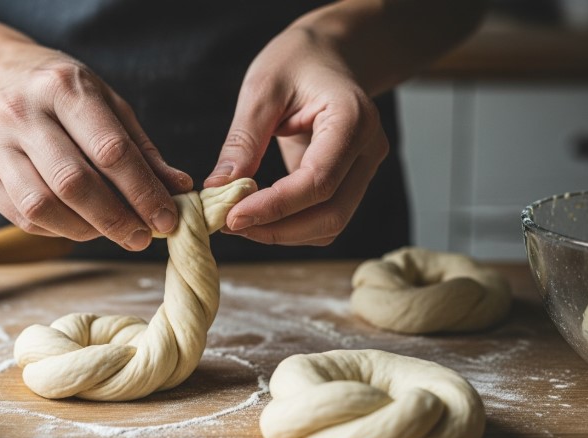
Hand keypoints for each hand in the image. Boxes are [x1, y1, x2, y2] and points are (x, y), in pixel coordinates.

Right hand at [0, 44, 191, 249]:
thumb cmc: (61, 93)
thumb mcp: (107, 104)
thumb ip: (142, 150)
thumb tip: (180, 190)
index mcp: (63, 88)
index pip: (109, 150)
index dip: (142, 191)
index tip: (166, 219)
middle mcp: (22, 113)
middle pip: (73, 182)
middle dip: (115, 218)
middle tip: (141, 237)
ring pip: (42, 206)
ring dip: (86, 230)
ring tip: (113, 232)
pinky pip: (24, 218)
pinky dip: (60, 230)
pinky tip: (82, 226)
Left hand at [204, 24, 388, 245]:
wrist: (328, 55)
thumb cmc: (296, 61)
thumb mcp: (262, 89)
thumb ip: (244, 140)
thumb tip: (218, 189)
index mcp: (352, 119)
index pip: (318, 181)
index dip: (275, 207)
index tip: (232, 216)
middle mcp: (369, 149)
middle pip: (331, 214)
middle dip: (278, 229)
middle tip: (230, 224)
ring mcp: (366, 168)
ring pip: (331, 224)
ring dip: (284, 233)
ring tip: (240, 219)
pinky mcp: (352, 181)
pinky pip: (326, 217)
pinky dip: (292, 226)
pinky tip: (259, 213)